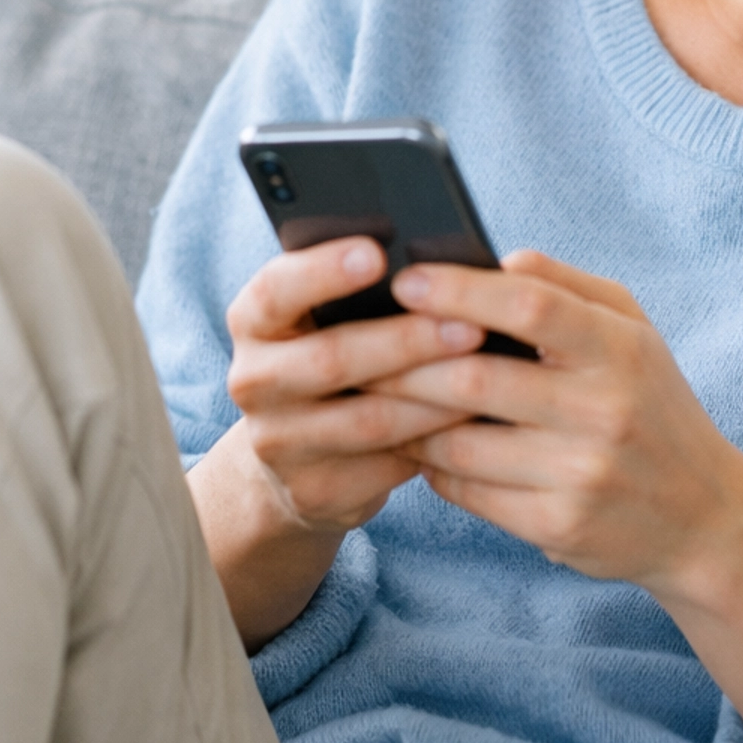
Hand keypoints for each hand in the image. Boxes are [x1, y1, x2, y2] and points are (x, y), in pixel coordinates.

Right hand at [188, 234, 484, 649]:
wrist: (299, 458)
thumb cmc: (337, 359)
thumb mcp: (328, 320)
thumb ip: (364, 292)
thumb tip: (442, 264)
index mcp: (255, 321)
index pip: (277, 289)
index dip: (323, 271)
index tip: (377, 252)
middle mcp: (253, 380)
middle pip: (330, 358)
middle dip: (407, 341)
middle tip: (470, 325)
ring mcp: (277, 443)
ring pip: (367, 419)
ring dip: (434, 397)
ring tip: (489, 374)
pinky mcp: (313, 490)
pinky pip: (386, 465)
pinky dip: (436, 442)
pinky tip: (477, 423)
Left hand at [375, 251, 742, 742]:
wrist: (705, 517)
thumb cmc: (654, 407)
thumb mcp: (634, 334)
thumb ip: (569, 289)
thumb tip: (499, 260)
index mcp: (620, 350)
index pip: (528, 306)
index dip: (458, 290)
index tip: (404, 279)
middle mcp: (604, 412)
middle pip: (475, 377)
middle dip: (405, 360)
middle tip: (358, 344)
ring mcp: (581, 475)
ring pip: (459, 441)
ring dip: (407, 418)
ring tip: (378, 396)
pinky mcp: (559, 527)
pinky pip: (468, 491)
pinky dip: (433, 465)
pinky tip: (422, 446)